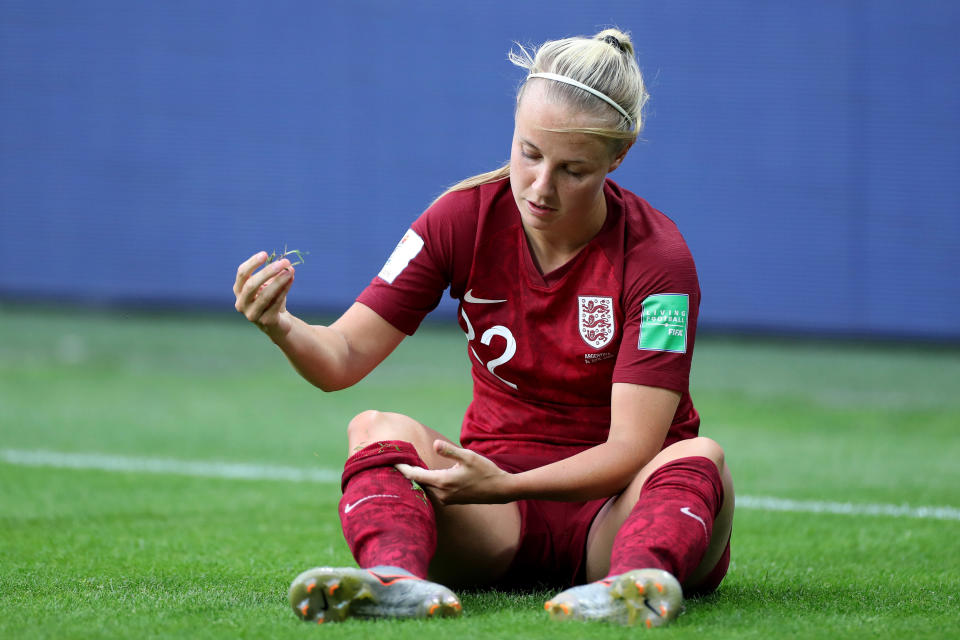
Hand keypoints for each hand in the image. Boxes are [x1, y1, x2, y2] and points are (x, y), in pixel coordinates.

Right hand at [234, 251, 295, 339]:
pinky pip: (276, 303)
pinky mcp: (266, 321)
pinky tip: (291, 280)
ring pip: (265, 295)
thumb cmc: (271, 299)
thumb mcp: (270, 284)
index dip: (252, 263)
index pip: (242, 274)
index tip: (265, 254)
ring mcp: (252, 314)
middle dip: (267, 272)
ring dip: (279, 281)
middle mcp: (241, 303)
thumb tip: (286, 265)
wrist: (278, 323)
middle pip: (251, 284)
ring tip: (290, 271)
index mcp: (239, 290)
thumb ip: (274, 274)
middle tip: (283, 262)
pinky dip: (285, 290)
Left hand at [395, 441, 512, 504]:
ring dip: (415, 480)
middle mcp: (442, 493)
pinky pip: (432, 492)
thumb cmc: (486, 471)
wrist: (500, 490)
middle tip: (392, 462)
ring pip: (424, 489)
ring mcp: (446, 499)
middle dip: (406, 474)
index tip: (391, 461)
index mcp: (443, 482)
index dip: (402, 468)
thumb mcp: (469, 457)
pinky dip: (425, 484)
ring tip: (403, 468)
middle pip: (417, 484)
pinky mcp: (450, 500)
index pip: (415, 476)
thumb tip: (434, 444)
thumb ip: (450, 451)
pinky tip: (422, 476)